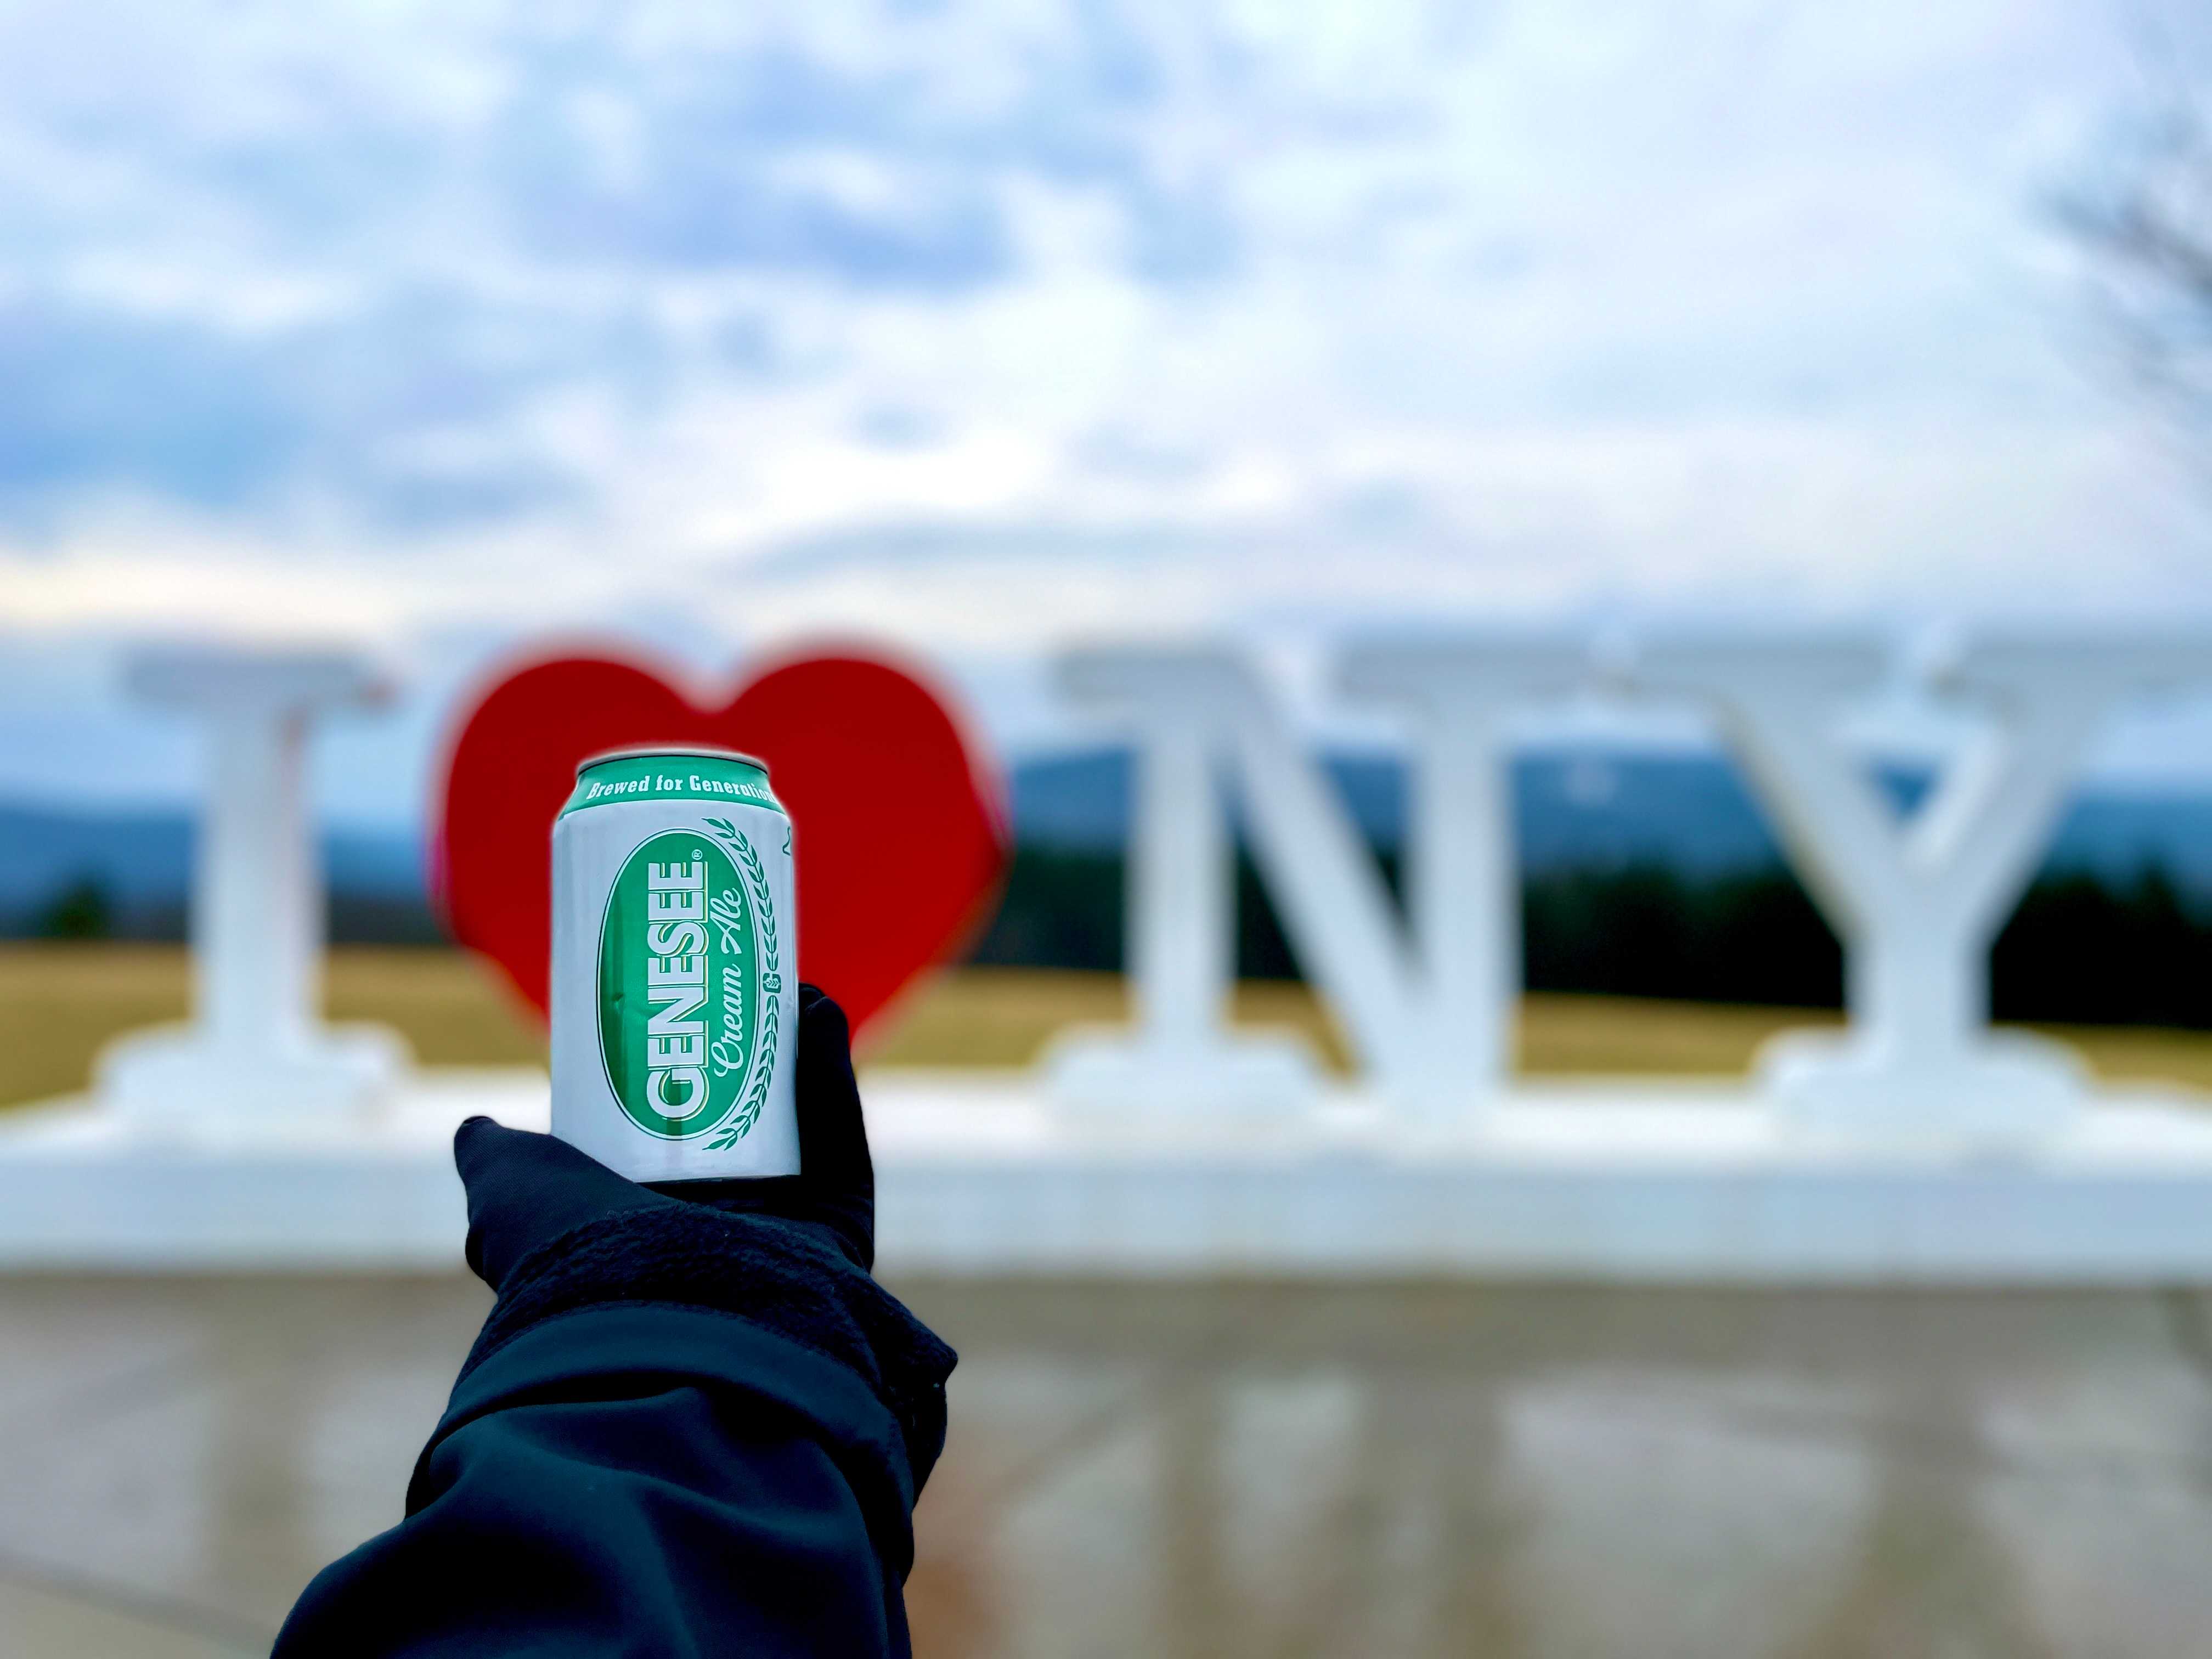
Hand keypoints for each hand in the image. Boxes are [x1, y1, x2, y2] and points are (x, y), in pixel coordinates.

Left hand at [456, 984, 877, 1291]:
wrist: (654, 1322)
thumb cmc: (566, 1257)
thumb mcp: (509, 1193)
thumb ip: (496, 1158)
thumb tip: (476, 1126)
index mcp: (638, 1237)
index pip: (662, 1143)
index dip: (670, 1073)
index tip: (671, 1010)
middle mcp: (713, 1244)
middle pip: (742, 1130)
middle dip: (743, 1059)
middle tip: (734, 988)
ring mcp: (784, 1242)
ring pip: (801, 1129)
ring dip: (796, 1055)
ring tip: (783, 984)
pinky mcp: (840, 1232)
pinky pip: (843, 1141)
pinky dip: (834, 1072)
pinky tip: (818, 1006)